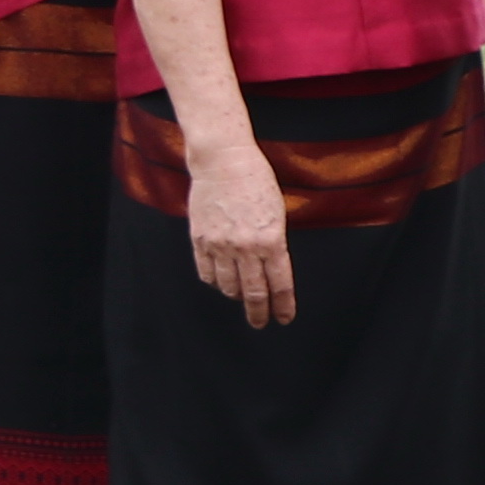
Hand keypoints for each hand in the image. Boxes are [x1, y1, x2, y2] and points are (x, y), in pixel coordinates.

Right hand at [181, 128, 292, 328]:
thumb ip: (275, 244)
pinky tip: (220, 282)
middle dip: (259, 313)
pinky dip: (215, 282)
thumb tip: (271, 269)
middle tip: (261, 322)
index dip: (283, 306)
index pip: (280, 285)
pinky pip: (206, 272)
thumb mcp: (278, 214)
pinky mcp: (200, 239)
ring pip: (228, 286)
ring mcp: (220, 245)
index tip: (284, 318)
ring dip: (237, 296)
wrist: (222, 162)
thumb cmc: (256, 181)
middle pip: (254, 293)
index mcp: (272, 241)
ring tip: (241, 299)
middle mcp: (246, 247)